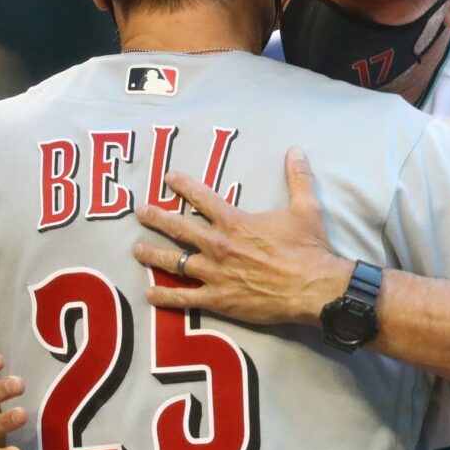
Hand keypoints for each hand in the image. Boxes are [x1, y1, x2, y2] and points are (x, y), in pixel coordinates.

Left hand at [134, 147, 352, 325]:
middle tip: (140, 212)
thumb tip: (296, 150)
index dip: (183, 185)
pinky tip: (149, 293)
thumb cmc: (308, 248)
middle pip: (178, 228)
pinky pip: (184, 298)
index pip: (202, 198)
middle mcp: (218, 245)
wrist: (312, 287)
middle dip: (156, 218)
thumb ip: (298, 177)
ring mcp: (215, 274)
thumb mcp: (306, 208)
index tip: (168, 177)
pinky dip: (165, 296)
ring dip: (153, 254)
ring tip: (137, 250)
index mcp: (235, 222)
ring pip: (175, 262)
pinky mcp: (218, 299)